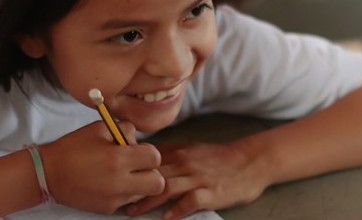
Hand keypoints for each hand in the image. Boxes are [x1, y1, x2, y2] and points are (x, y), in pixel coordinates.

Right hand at [39, 121, 164, 214]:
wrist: (47, 173)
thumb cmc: (73, 147)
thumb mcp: (100, 128)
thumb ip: (125, 130)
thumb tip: (138, 140)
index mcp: (118, 159)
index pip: (155, 158)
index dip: (149, 152)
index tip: (138, 150)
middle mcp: (119, 183)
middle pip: (157, 183)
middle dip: (152, 173)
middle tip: (138, 166)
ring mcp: (114, 199)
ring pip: (144, 193)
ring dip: (139, 183)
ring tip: (122, 173)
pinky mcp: (107, 209)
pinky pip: (127, 200)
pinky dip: (124, 192)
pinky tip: (109, 182)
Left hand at [126, 142, 265, 218]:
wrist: (249, 161)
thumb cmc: (217, 158)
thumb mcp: (191, 149)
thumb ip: (169, 154)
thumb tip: (143, 158)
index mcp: (178, 152)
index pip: (147, 161)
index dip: (129, 171)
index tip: (113, 181)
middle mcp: (185, 163)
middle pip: (152, 175)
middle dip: (131, 188)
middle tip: (113, 201)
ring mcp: (197, 177)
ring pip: (166, 187)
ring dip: (147, 201)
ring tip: (131, 213)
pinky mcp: (211, 192)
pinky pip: (191, 201)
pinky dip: (177, 210)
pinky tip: (166, 218)